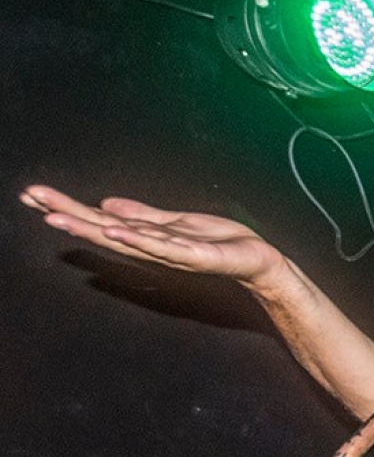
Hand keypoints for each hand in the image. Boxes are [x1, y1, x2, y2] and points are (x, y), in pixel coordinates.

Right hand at [21, 186, 291, 283]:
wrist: (258, 262)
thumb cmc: (220, 243)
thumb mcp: (176, 223)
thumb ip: (142, 216)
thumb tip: (106, 206)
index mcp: (146, 236)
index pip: (98, 220)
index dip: (67, 207)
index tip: (33, 194)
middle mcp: (152, 247)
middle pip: (103, 229)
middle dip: (67, 214)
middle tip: (32, 200)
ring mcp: (172, 252)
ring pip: (126, 239)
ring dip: (92, 228)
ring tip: (60, 217)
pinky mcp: (196, 254)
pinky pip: (164, 247)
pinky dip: (139, 239)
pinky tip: (117, 231)